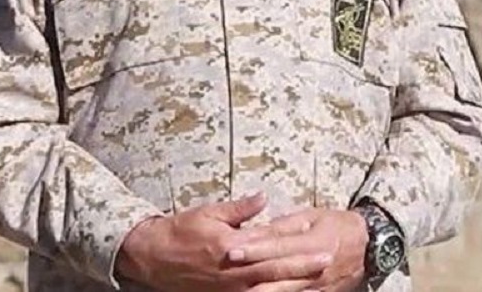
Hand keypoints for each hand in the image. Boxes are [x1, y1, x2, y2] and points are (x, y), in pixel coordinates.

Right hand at [117, 194, 331, 291]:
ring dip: (294, 283)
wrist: (153, 259)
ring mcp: (231, 289)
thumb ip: (239, 208)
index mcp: (231, 245)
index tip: (314, 229)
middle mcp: (234, 270)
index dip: (294, 235)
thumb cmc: (180, 232)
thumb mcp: (208, 213)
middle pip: (276, 268)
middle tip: (328, 259)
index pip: (269, 240)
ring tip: (317, 279)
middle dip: (304, 264)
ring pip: (270, 288)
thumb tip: (263, 198)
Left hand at [227, 208, 368, 291]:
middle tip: (229, 270)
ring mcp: (317, 286)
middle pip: (278, 273)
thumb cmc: (337, 226)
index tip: (232, 251)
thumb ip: (285, 226)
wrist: (368, 247)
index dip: (254, 249)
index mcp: (314, 242)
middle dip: (251, 273)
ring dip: (261, 291)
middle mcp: (315, 267)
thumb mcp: (312, 217)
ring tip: (239, 289)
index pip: (278, 247)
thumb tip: (257, 230)